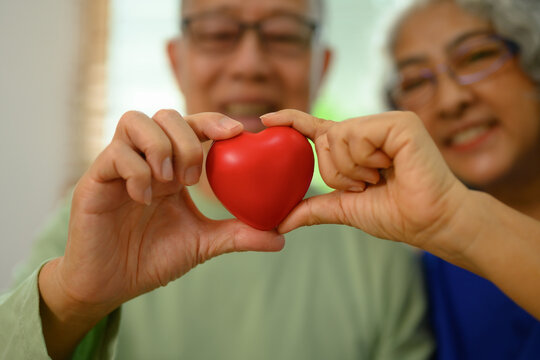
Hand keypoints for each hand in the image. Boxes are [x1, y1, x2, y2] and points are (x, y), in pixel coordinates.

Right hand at [39, 110, 283, 358]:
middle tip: (193, 177)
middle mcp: (147, 158)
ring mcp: (119, 164)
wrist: (111, 284)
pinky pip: (114, 153)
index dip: (215, 121)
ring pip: (135, 120)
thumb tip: (281, 239)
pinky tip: (144, 198)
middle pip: (166, 114)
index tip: (239, 132)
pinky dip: (135, 170)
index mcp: (174, 167)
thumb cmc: (154, 258)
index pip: (194, 126)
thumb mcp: (203, 244)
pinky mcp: (96, 178)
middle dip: (186, 138)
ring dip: (160, 146)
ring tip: (169, 180)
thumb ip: (238, 235)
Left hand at [263, 109, 539, 320]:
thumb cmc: (394, 214)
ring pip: (338, 137)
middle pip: (324, 138)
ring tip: (380, 178)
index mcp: (356, 146)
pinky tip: (389, 168)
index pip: (317, 128)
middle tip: (367, 185)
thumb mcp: (344, 209)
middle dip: (338, 173)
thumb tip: (279, 222)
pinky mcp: (399, 122)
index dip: (290, 120)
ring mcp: (385, 122)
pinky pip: (357, 136)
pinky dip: (365, 160)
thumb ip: (313, 208)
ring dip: (352, 170)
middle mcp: (369, 129)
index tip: (263, 119)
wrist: (429, 222)